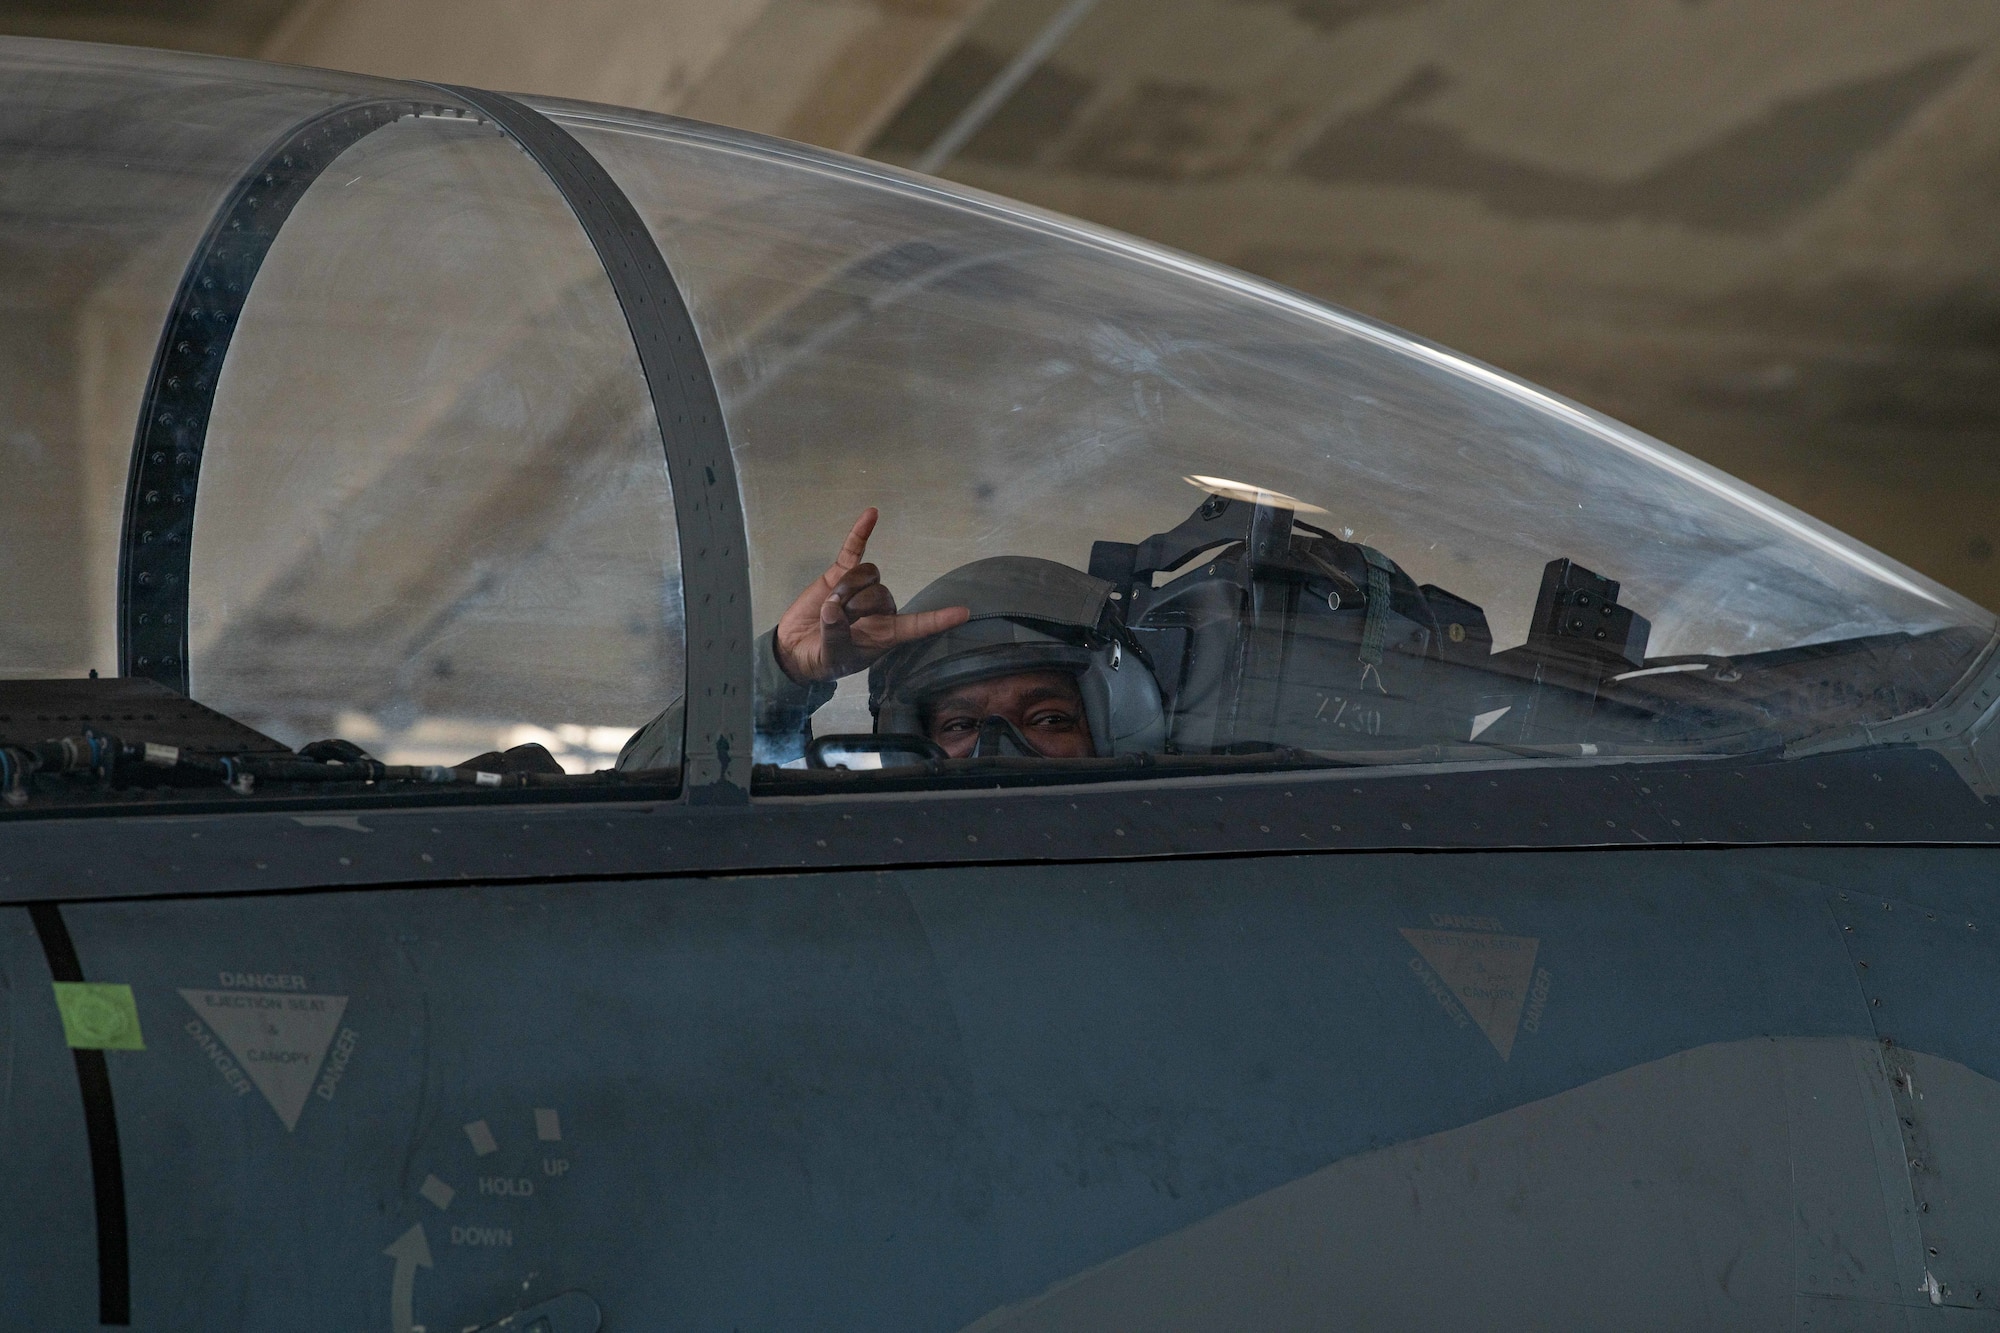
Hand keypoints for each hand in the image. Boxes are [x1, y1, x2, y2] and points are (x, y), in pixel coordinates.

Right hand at [773, 509, 969, 683]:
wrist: (795, 648)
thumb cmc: (822, 658)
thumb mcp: (831, 655)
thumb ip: (834, 634)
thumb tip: (832, 609)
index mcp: (885, 634)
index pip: (917, 625)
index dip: (938, 620)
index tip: (964, 613)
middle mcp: (879, 609)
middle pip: (881, 592)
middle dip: (853, 605)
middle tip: (833, 622)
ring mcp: (861, 588)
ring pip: (867, 573)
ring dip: (846, 588)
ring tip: (829, 607)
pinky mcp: (840, 574)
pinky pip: (854, 549)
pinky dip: (860, 533)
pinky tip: (872, 514)